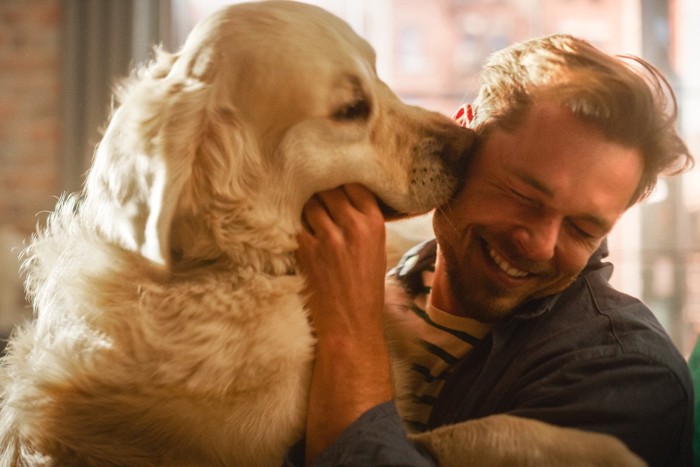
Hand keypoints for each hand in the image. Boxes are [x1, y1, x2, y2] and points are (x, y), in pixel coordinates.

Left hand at [297, 184, 393, 462]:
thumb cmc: (364, 288)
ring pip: (309, 203)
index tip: (334, 182)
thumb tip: (342, 196)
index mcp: (373, 223)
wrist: (350, 325)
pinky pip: (296, 224)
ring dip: (306, 207)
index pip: (353, 184)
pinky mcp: (304, 250)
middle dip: (321, 192)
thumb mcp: (376, 248)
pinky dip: (296, 226)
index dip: (341, 182)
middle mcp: (351, 226)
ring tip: (307, 215)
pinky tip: (299, 232)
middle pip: (327, 189)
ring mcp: (326, 238)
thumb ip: (361, 221)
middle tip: (315, 196)